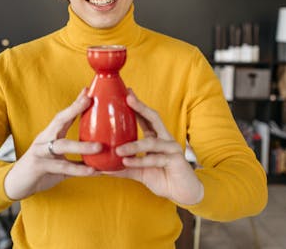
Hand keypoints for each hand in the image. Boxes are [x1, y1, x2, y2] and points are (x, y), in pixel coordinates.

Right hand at [3, 88, 101, 199]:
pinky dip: (78, 169)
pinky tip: (92, 171)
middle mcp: (44, 139)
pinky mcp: (38, 166)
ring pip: (61, 145)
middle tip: (90, 100)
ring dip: (81, 146)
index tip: (88, 91)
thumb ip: (76, 154)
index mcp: (50, 135)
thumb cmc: (41, 169)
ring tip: (99, 147)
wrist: (16, 184)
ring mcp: (40, 152)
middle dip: (74, 109)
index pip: (64, 115)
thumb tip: (99, 151)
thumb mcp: (59, 159)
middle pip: (59, 120)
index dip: (75, 103)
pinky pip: (61, 167)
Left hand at [105, 89, 203, 205]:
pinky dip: (140, 161)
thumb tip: (102, 168)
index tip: (125, 93)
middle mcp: (165, 139)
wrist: (183, 192)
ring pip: (151, 142)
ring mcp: (171, 148)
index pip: (146, 118)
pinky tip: (127, 162)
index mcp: (156, 137)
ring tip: (118, 150)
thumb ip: (122, 168)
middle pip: (153, 118)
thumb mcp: (139, 172)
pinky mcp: (176, 160)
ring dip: (134, 146)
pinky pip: (155, 159)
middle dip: (140, 107)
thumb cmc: (162, 178)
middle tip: (127, 98)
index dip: (136, 106)